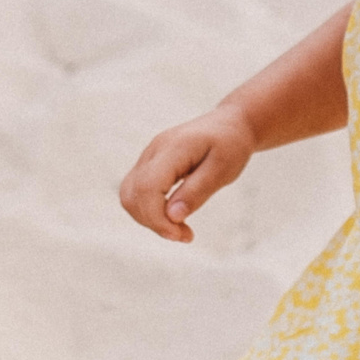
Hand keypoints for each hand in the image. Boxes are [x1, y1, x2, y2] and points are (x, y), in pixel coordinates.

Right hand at [117, 102, 255, 241]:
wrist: (229, 123)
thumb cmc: (230, 145)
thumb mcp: (223, 170)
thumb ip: (197, 192)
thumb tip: (172, 217)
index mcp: (173, 148)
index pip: (147, 187)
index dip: (157, 218)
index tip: (182, 235)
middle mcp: (154, 150)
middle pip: (132, 194)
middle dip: (153, 222)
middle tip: (185, 234)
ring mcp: (148, 155)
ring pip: (129, 194)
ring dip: (149, 218)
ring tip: (180, 228)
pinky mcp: (149, 163)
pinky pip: (136, 191)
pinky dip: (150, 209)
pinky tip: (173, 215)